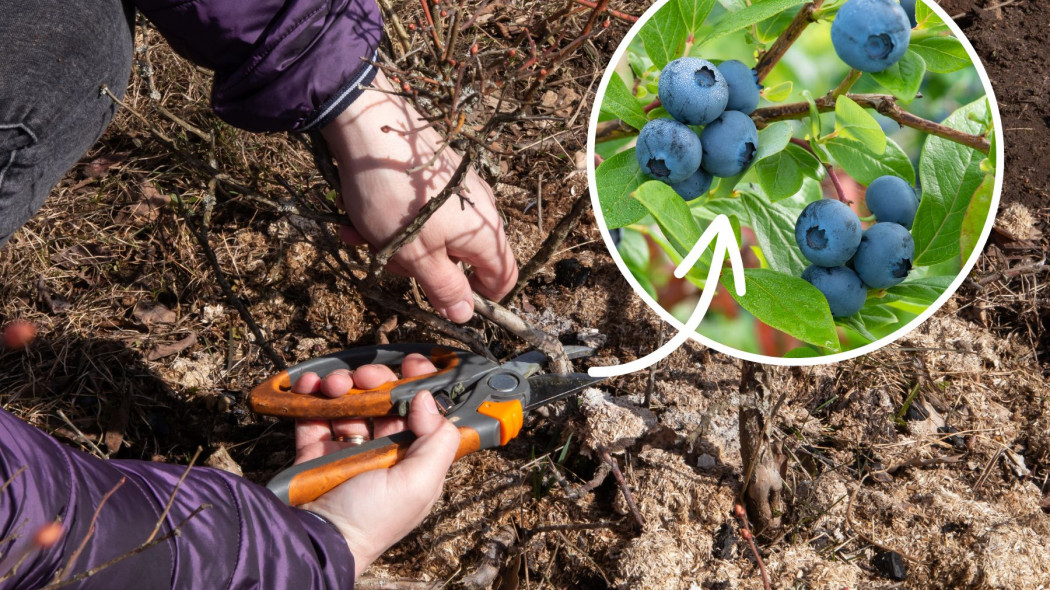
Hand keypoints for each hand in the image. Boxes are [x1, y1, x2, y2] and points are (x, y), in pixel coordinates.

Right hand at [291, 355, 460, 577]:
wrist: (316, 539)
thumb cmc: (372, 519)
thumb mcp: (418, 483)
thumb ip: (436, 440)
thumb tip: (428, 399)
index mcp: (413, 459)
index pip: (422, 413)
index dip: (418, 386)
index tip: (412, 364)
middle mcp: (383, 451)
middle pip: (383, 401)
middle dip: (375, 381)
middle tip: (365, 377)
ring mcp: (347, 449)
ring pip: (349, 402)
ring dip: (341, 384)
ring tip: (332, 385)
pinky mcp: (315, 449)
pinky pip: (314, 413)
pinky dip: (311, 394)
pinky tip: (310, 386)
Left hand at [320, 71, 517, 322]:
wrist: (370, 125)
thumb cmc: (396, 196)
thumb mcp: (416, 255)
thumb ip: (444, 288)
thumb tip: (465, 316)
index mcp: (485, 235)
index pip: (502, 280)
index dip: (479, 299)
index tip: (442, 300)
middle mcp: (480, 211)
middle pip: (461, 260)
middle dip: (422, 268)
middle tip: (388, 261)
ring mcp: (459, 191)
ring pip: (434, 237)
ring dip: (398, 244)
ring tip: (362, 233)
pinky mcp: (437, 176)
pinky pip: (421, 212)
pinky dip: (394, 220)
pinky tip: (359, 214)